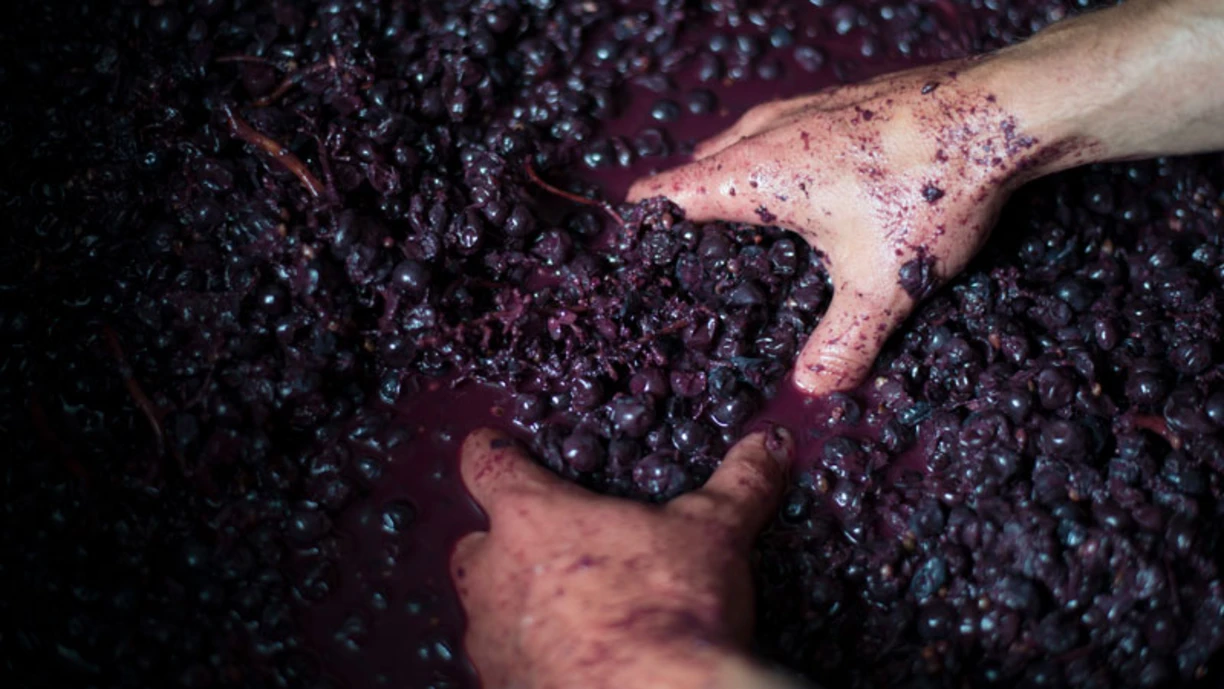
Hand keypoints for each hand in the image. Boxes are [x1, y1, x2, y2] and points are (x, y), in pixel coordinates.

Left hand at [450, 427, 796, 688]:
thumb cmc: (674, 608)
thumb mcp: (715, 532)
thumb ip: (738, 482)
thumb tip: (769, 444)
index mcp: (531, 518)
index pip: (485, 462)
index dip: (493, 452)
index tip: (501, 448)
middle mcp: (494, 577)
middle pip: (474, 543)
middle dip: (503, 543)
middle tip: (555, 549)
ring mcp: (491, 642)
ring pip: (485, 610)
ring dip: (516, 606)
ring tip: (573, 613)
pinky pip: (505, 665)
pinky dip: (530, 659)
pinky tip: (574, 661)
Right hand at [628, 59, 1079, 396]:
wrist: (1003, 110)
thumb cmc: (929, 189)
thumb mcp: (881, 283)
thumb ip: (843, 342)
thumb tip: (814, 388)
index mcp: (755, 173)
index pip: (671, 192)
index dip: (644, 219)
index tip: (630, 239)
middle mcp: (770, 132)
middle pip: (702, 164)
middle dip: (686, 200)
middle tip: (684, 240)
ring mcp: (809, 107)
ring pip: (744, 139)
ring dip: (731, 172)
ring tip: (734, 210)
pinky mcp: (845, 99)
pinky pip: (784, 128)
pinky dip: (774, 155)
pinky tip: (808, 179)